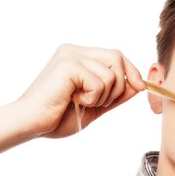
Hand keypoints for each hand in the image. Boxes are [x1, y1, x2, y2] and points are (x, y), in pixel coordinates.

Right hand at [16, 44, 145, 138]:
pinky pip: (99, 81)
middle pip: (117, 57)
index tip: (141, 87)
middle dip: (119, 86)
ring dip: (103, 96)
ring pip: (111, 73)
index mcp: (80, 57)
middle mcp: (75, 51)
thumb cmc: (58, 116)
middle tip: (100, 102)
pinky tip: (74, 100)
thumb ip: (116, 95)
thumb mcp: (97, 105)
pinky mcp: (68, 64)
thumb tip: (139, 85)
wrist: (33, 124)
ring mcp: (70, 55)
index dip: (132, 71)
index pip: (116, 55)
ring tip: (82, 102)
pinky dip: (93, 97)